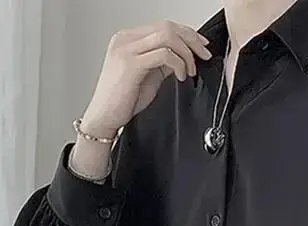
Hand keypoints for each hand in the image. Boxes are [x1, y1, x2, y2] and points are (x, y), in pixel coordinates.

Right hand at [80, 21, 213, 137]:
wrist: (104, 117)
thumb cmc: (122, 100)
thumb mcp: (148, 76)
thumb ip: (163, 63)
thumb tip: (183, 56)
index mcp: (129, 39)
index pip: (163, 26)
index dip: (187, 34)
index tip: (201, 46)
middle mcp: (126, 39)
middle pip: (167, 27)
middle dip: (191, 40)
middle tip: (204, 55)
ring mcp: (127, 49)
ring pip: (167, 36)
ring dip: (186, 53)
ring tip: (190, 70)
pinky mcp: (130, 64)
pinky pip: (164, 54)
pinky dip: (178, 64)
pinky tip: (180, 76)